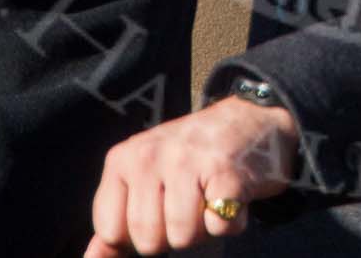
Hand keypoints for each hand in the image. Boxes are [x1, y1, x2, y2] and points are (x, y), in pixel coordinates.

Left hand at [83, 96, 299, 255]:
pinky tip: (230, 196)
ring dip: (201, 229)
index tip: (156, 210)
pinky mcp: (226, 173)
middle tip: (187, 202)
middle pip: (147, 240)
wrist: (249, 120)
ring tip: (208, 198)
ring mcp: (188, 161)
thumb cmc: (190, 159)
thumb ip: (115, 219)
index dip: (137, 234)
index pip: (111, 231)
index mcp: (123, 159)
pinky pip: (219, 228)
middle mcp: (150, 156)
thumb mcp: (143, 178)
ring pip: (182, 237)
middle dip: (171, 234)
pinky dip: (230, 222)